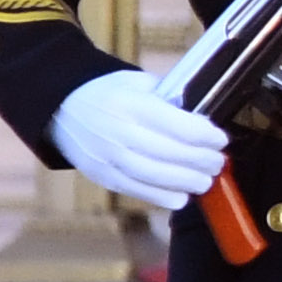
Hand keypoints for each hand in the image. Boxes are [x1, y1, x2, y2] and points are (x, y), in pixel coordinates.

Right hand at [50, 68, 225, 212]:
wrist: (61, 109)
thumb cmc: (110, 94)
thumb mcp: (140, 83)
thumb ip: (170, 99)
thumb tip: (204, 120)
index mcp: (132, 104)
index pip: (177, 124)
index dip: (206, 136)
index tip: (221, 139)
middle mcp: (119, 132)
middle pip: (170, 153)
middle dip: (202, 161)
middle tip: (218, 163)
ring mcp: (108, 157)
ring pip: (155, 176)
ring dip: (187, 182)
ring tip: (206, 181)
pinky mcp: (103, 176)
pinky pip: (137, 191)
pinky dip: (163, 197)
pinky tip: (182, 196)